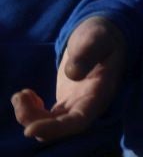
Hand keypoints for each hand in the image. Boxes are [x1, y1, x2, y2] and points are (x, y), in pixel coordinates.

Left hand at [11, 17, 124, 140]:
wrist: (100, 37)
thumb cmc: (100, 36)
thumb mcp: (97, 37)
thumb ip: (87, 53)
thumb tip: (73, 74)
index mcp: (100, 93)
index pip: (79, 120)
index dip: (55, 129)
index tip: (29, 130)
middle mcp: (89, 106)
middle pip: (60, 128)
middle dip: (35, 121)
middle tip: (19, 97)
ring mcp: (76, 106)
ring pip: (50, 125)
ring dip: (29, 116)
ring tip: (20, 94)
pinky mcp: (65, 104)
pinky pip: (45, 118)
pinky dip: (30, 112)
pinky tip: (25, 95)